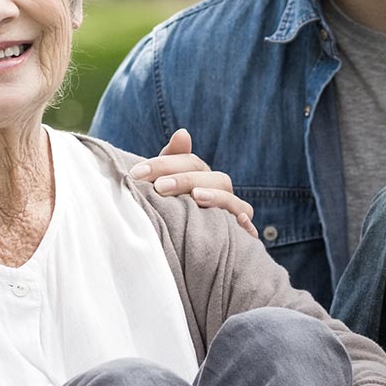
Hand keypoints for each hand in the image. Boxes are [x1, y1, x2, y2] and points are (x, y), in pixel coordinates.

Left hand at [129, 128, 256, 237]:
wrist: (186, 252)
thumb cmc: (171, 213)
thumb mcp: (164, 189)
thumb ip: (171, 161)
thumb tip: (183, 133)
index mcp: (202, 176)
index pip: (189, 162)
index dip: (163, 164)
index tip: (137, 173)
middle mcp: (220, 190)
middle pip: (211, 178)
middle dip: (185, 180)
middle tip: (160, 187)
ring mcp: (233, 211)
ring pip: (231, 199)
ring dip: (215, 197)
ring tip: (197, 197)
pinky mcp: (242, 234)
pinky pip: (248, 228)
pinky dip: (246, 225)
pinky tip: (238, 221)